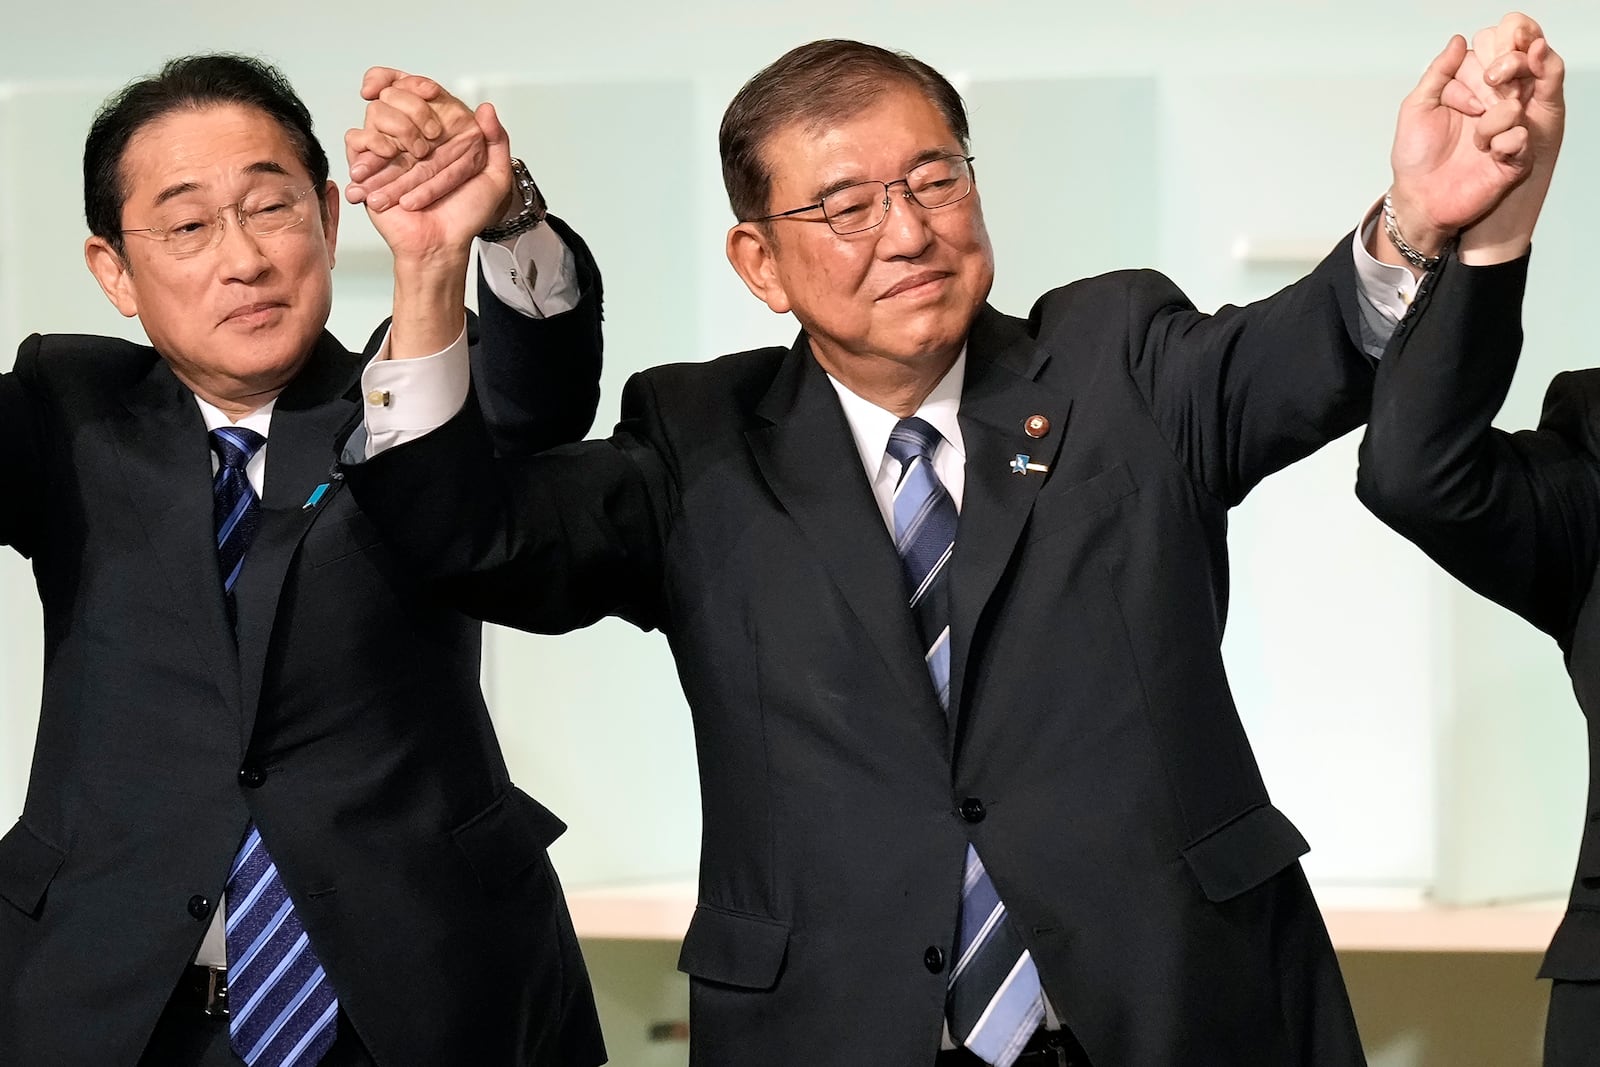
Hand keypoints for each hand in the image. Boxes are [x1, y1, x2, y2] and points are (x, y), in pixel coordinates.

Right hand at [342, 69, 514, 264]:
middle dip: (413, 108)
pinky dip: (371, 144)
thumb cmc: (466, 215)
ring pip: (375, 110)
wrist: (441, 242)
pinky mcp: (366, 165)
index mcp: (438, 130)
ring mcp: (387, 148)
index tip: (430, 93)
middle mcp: (410, 134)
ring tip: (415, 157)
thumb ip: (497, 141)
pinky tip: (388, 158)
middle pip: (395, 91)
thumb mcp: (495, 179)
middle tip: (431, 140)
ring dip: (398, 129)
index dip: (420, 83)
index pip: (420, 87)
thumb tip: (486, 108)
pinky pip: (355, 138)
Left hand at [1386, 34, 1534, 257]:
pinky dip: (1501, 143)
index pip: (1488, 63)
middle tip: (1472, 112)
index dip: (1476, 75)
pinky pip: (1520, 138)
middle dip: (1487, 93)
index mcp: (1472, 93)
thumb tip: (1457, 41)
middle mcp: (1491, 109)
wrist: (1419, 199)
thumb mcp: (1417, 108)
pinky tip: (1488, 154)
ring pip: (1514, 108)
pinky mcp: (1513, 158)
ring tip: (1475, 141)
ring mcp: (1505, 132)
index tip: (1456, 100)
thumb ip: (1437, 73)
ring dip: (1490, 122)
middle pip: (1508, 80)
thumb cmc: (1415, 156)